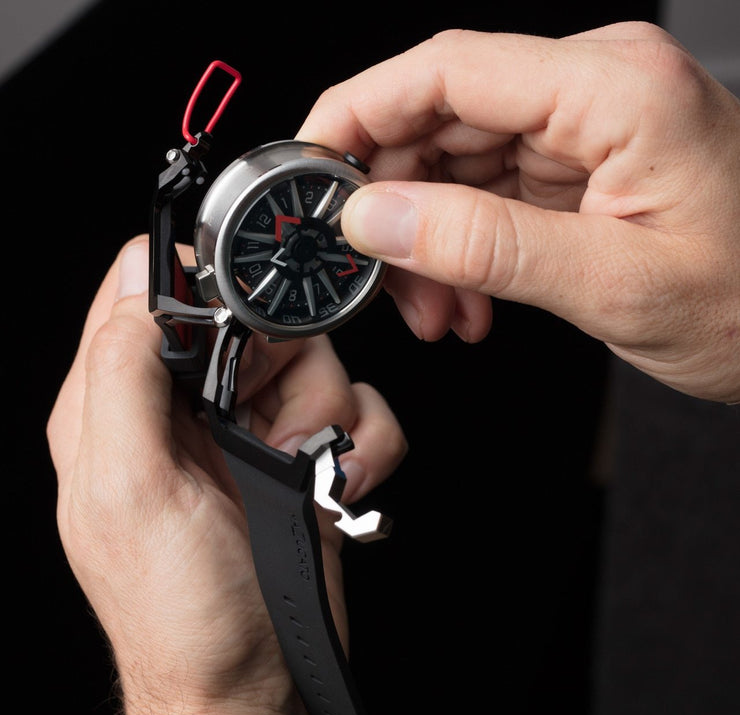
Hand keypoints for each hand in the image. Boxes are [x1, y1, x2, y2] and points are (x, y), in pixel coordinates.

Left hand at [46, 236, 406, 714]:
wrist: (259, 680)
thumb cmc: (183, 609)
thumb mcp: (127, 490)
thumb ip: (123, 376)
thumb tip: (142, 281)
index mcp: (123, 403)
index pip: (149, 289)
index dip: (201, 286)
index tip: (240, 327)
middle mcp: (190, 407)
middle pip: (253, 318)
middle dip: (282, 365)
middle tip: (271, 424)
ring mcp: (254, 428)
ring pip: (318, 360)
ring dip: (326, 416)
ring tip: (300, 471)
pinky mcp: (308, 452)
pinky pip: (362, 406)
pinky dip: (363, 444)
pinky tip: (334, 488)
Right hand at [297, 22, 739, 402]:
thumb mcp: (614, 284)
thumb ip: (487, 245)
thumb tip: (378, 218)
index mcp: (611, 89)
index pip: (442, 71)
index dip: (357, 115)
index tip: (308, 170)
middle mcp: (593, 92)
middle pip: (439, 120)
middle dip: (393, 206)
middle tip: (380, 277)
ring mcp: (584, 131)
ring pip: (455, 167)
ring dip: (427, 240)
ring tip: (438, 309)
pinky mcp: (578, 171)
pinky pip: (488, 197)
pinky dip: (461, 250)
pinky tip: (469, 300)